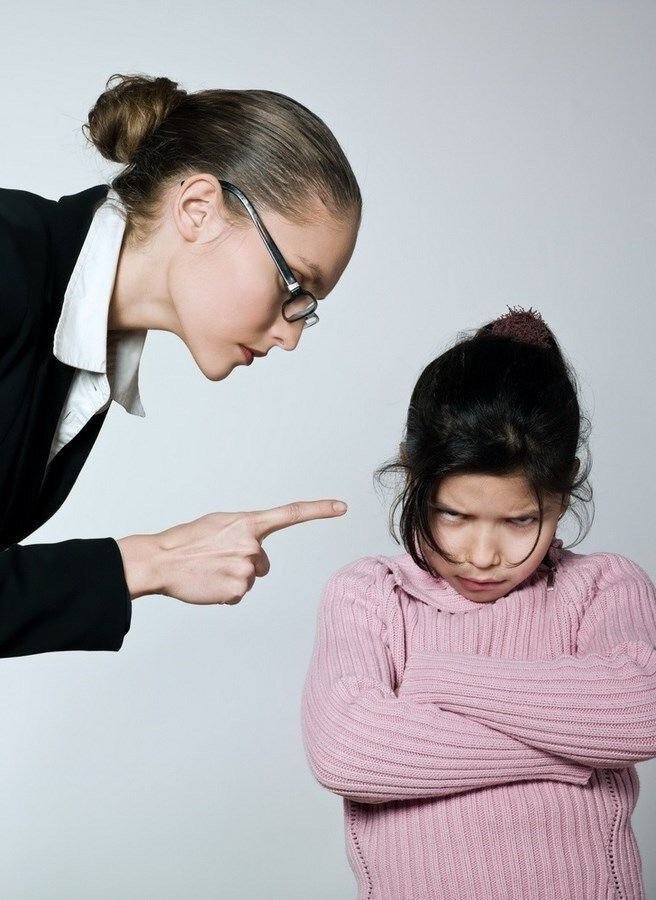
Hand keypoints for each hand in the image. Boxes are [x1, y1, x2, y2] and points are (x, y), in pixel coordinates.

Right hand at [117, 499, 346, 603]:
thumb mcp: (219, 524)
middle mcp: (252, 545)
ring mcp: (246, 569)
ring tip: (209, 570)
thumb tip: (255, 542)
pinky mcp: (238, 590)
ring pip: (250, 579)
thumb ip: (243, 530)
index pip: (291, 513)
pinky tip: (208, 583)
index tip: (342, 507)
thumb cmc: (186, 541)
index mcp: (248, 523)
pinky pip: (238, 595)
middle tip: (216, 559)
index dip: (319, 510)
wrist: (161, 561)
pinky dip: (224, 592)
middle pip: (263, 562)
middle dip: (244, 563)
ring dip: (232, 578)